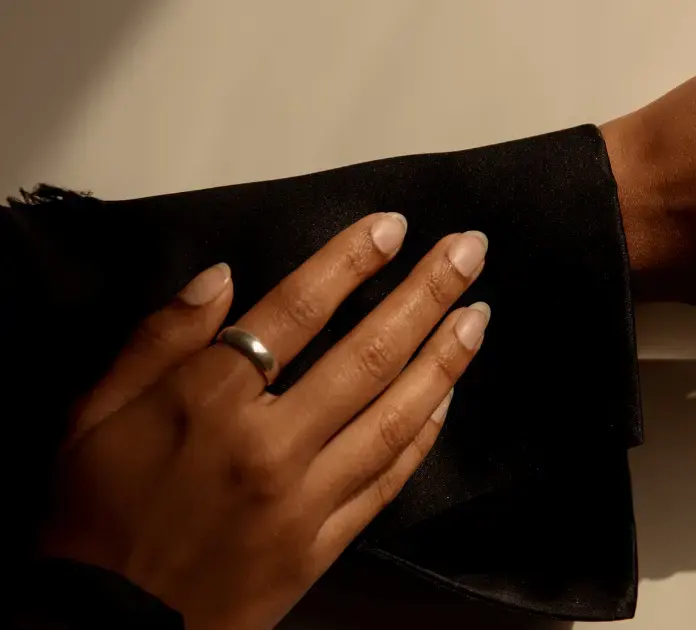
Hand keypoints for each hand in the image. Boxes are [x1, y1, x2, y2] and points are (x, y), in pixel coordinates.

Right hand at [40, 214, 490, 628]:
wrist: (105, 627)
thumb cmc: (93, 515)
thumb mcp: (94, 413)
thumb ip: (158, 339)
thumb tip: (223, 278)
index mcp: (207, 403)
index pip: (297, 311)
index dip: (350, 261)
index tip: (393, 226)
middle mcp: (268, 446)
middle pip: (368, 355)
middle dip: (427, 295)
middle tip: (470, 250)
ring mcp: (304, 499)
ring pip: (394, 416)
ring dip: (445, 359)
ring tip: (479, 314)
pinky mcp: (323, 543)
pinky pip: (388, 480)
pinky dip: (423, 434)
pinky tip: (449, 395)